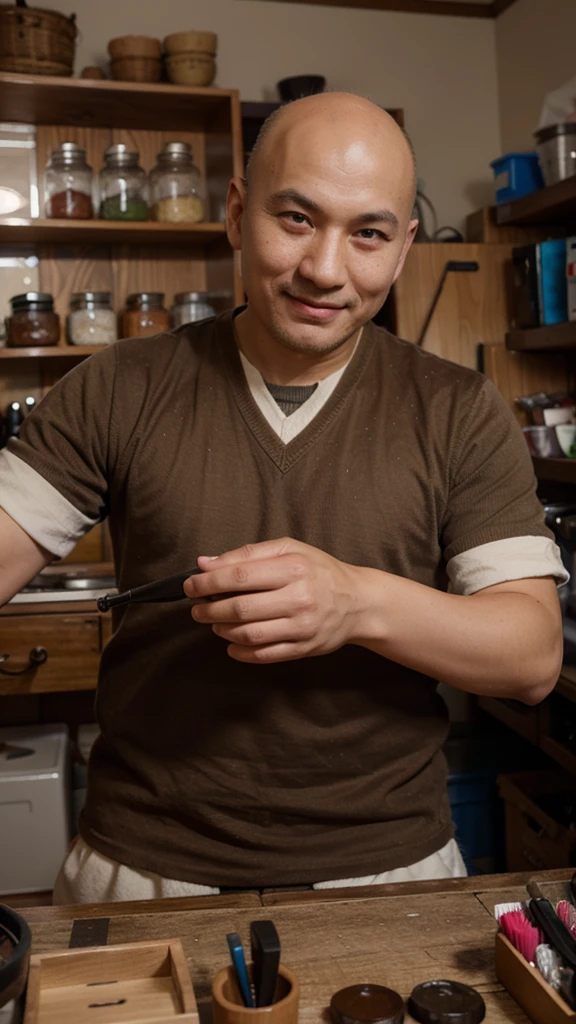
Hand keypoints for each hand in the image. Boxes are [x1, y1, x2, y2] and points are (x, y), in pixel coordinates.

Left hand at [183, 538, 366, 663]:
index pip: (239, 577)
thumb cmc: (319, 571)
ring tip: (214, 622)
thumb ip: (247, 554)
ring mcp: (302, 627)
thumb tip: (207, 563)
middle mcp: (299, 598)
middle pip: (240, 608)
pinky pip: (264, 655)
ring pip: (249, 634)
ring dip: (222, 630)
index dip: (208, 582)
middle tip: (197, 607)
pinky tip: (231, 643)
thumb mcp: (289, 549)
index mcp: (293, 568)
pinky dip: (240, 652)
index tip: (191, 584)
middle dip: (209, 609)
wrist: (358, 602)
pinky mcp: (304, 648)